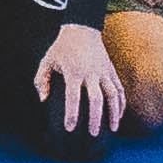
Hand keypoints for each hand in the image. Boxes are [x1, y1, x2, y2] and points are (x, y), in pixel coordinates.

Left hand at [33, 21, 122, 142]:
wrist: (82, 29)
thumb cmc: (61, 48)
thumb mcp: (47, 61)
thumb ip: (41, 80)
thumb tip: (43, 100)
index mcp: (73, 71)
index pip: (73, 96)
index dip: (71, 113)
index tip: (69, 128)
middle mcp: (91, 72)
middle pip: (97, 98)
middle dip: (96, 118)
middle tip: (93, 134)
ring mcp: (104, 71)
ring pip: (113, 95)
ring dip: (114, 113)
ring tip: (113, 129)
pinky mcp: (112, 70)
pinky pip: (119, 89)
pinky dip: (121, 103)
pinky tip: (119, 116)